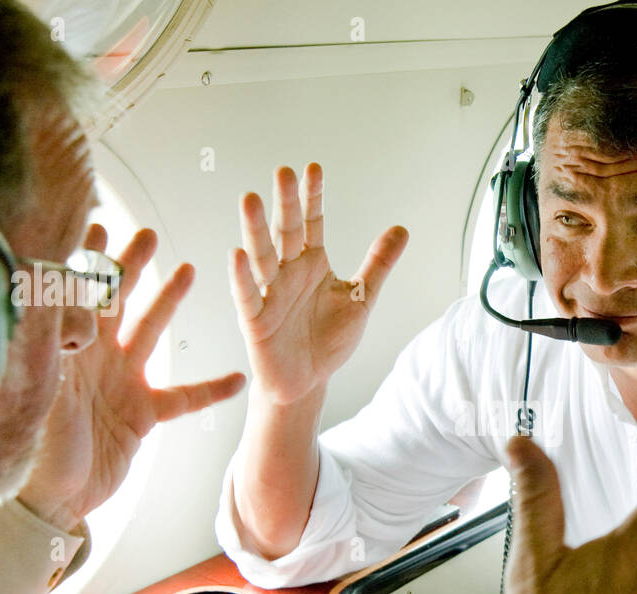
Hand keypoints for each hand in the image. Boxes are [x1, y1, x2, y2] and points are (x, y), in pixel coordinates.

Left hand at [18, 225, 245, 529]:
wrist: (54, 499)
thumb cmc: (38, 447)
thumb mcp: (43, 388)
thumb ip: (54, 338)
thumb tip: (59, 289)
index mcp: (68, 349)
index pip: (76, 292)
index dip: (86, 259)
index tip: (99, 224)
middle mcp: (95, 358)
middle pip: (117, 301)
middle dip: (131, 266)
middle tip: (147, 236)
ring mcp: (122, 383)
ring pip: (151, 333)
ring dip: (169, 302)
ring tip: (188, 270)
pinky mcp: (143, 414)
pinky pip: (184, 397)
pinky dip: (211, 389)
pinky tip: (237, 379)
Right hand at [232, 163, 407, 404]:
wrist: (307, 382)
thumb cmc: (328, 339)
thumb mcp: (361, 298)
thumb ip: (378, 264)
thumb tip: (401, 229)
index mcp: (312, 263)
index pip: (312, 223)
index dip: (313, 198)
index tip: (313, 168)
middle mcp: (288, 272)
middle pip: (285, 232)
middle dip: (285, 204)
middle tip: (283, 172)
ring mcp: (270, 293)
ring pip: (261, 256)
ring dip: (255, 230)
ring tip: (250, 200)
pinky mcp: (255, 320)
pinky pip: (248, 295)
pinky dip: (241, 277)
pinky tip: (236, 254)